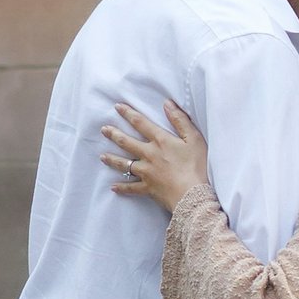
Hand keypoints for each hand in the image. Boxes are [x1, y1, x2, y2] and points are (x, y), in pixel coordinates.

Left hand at [102, 94, 210, 215]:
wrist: (192, 194)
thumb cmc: (196, 166)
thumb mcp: (194, 139)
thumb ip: (180, 120)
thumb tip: (168, 104)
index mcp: (160, 141)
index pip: (141, 123)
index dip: (128, 114)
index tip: (117, 107)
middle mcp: (149, 155)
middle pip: (127, 142)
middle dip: (114, 135)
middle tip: (104, 130)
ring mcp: (146, 172)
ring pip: (124, 165)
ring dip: (112, 160)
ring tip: (102, 156)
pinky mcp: (147, 188)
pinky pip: (131, 188)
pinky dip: (122, 188)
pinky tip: (113, 187)